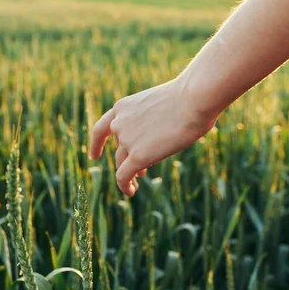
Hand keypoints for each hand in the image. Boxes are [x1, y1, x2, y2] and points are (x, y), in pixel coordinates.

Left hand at [89, 77, 218, 196]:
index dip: (97, 143)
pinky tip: (131, 192)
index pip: (103, 127)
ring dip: (128, 175)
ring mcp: (127, 140)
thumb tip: (161, 135)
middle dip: (126, 159)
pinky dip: (125, 186)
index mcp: (123, 107)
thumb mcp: (161, 105)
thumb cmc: (188, 98)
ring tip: (137, 183)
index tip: (95, 156)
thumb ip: (153, 120)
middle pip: (119, 148)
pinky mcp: (138, 156)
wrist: (193, 100)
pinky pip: (123, 177)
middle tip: (140, 171)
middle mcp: (119, 123)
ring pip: (122, 164)